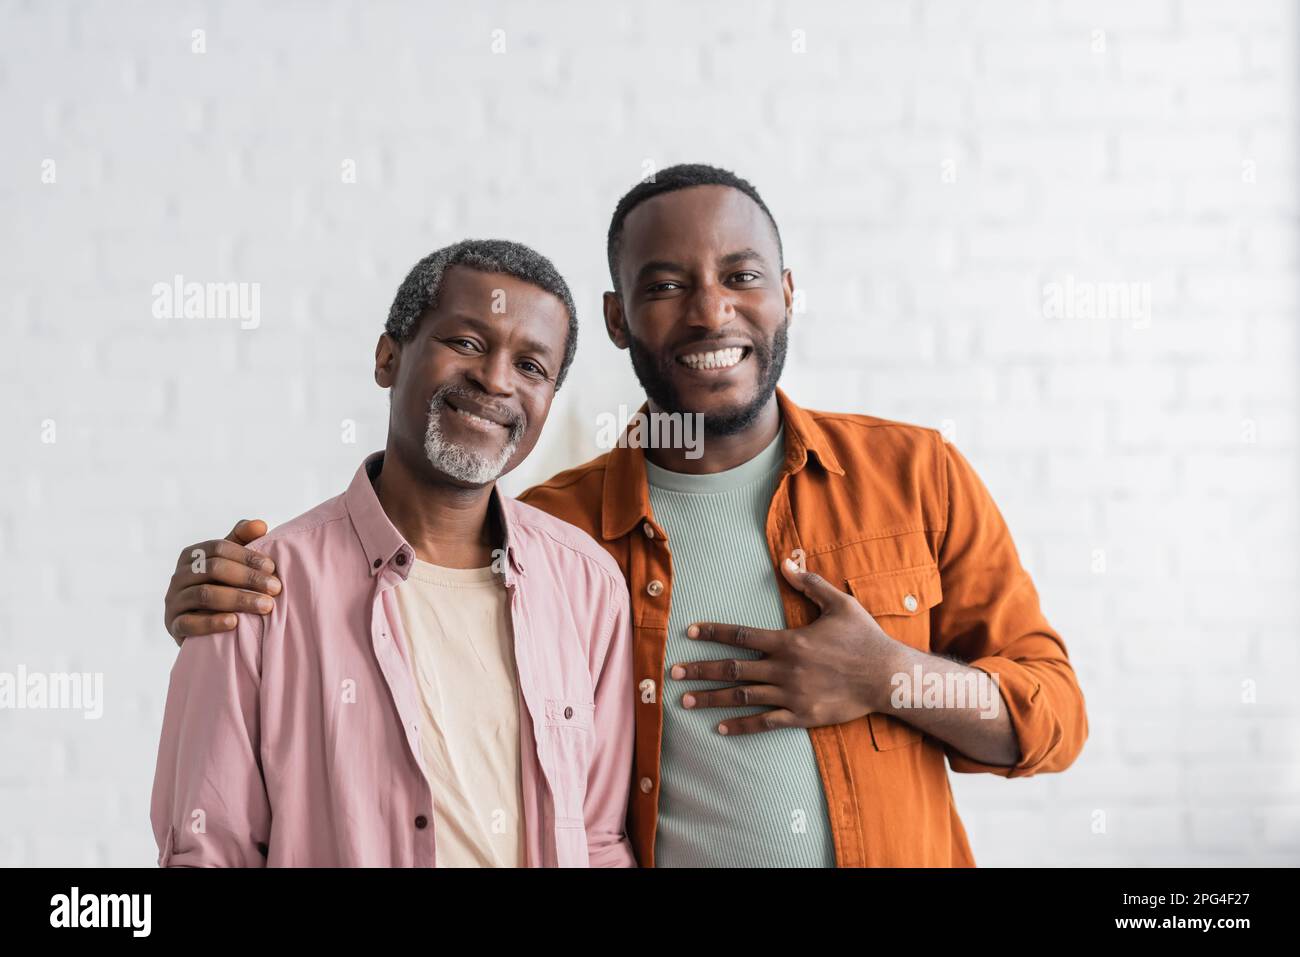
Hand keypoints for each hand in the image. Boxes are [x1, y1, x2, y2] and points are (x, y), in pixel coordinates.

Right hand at [163, 519, 280, 645]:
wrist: (200, 628)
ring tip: (266, 606)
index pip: (218, 548)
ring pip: (203, 595)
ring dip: (238, 599)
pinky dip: (212, 622)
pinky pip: (189, 623)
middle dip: (248, 577)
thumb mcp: (229, 562)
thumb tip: (260, 524)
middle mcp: (178, 576)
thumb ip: (242, 540)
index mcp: (192, 556)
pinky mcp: (173, 626)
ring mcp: (174, 601)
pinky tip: (234, 623)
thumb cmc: (220, 587)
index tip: (272, 567)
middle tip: (275, 588)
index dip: (246, 555)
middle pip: (213, 569)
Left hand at [668, 558, 907, 735]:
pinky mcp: (801, 716)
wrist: (887, 677)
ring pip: (742, 697)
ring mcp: (791, 695)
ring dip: (711, 698)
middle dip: (700, 670)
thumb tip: (786, 562)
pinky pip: (764, 723)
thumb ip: (809, 584)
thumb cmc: (864, 638)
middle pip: (732, 669)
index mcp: (788, 641)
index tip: (688, 632)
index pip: (741, 635)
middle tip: (672, 672)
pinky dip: (740, 725)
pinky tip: (719, 728)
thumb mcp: (839, 604)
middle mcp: (784, 669)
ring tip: (685, 700)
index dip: (712, 633)